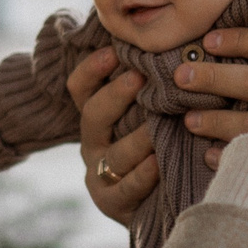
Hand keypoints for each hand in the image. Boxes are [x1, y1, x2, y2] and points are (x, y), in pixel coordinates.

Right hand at [66, 47, 159, 227]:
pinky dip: (142, 174)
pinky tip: (158, 161)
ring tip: (157, 123)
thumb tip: (167, 43)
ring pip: (114, 153)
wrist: (162, 204)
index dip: (91, 69)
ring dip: (137, 137)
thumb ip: (151, 86)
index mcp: (97, 118)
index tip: (112, 51)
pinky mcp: (113, 203)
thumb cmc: (161, 147)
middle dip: (115, 95)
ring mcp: (100, 174)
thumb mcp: (152, 114)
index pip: (80, 88)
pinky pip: (126, 187)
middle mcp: (93, 143)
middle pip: (93, 115)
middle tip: (140, 76)